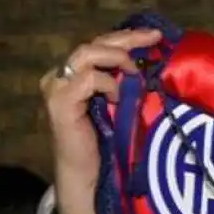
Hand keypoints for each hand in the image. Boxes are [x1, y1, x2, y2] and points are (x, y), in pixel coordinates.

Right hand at [40, 28, 161, 213]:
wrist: (91, 177)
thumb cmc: (111, 141)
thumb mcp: (124, 102)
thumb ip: (129, 81)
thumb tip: (157, 58)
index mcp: (76, 74)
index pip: (102, 44)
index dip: (128, 37)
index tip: (156, 36)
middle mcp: (62, 76)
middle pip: (95, 43)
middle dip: (127, 39)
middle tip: (154, 38)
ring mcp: (57, 88)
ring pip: (87, 53)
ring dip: (118, 58)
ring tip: (136, 73)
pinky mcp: (60, 103)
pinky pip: (88, 79)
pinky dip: (108, 83)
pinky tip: (119, 97)